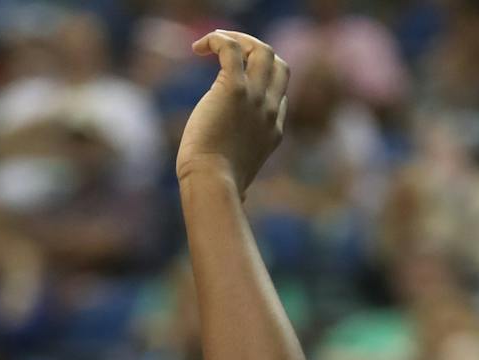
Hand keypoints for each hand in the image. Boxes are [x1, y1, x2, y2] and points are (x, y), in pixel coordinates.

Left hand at [175, 31, 289, 196]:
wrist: (211, 185)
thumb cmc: (216, 189)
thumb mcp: (241, 184)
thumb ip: (244, 183)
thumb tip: (242, 200)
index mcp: (273, 131)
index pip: (279, 94)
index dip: (261, 83)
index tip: (235, 85)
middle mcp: (269, 110)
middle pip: (278, 64)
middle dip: (257, 51)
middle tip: (228, 53)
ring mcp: (255, 98)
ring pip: (261, 49)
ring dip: (239, 40)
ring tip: (211, 44)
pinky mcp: (234, 90)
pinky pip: (232, 49)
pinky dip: (218, 40)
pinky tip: (199, 46)